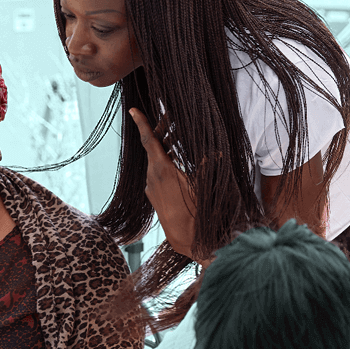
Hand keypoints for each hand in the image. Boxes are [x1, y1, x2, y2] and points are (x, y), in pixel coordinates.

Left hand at [130, 108, 197, 260]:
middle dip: (162, 133)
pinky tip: (176, 165)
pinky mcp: (152, 197)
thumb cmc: (196, 211)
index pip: (149, 140)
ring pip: (154, 161)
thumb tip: (216, 152)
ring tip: (177, 141)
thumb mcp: (203, 184)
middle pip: (153, 148)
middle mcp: (151, 176)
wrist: (187, 239)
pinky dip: (163, 164)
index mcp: (161, 169)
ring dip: (165, 149)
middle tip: (171, 120)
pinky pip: (155, 174)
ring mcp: (150, 187)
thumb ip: (207, 165)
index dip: (141, 123)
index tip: (133, 110)